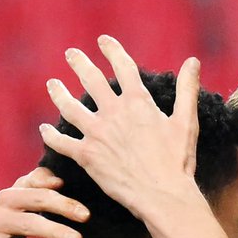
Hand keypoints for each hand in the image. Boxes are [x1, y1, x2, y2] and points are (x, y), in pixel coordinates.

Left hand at [39, 36, 201, 219]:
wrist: (163, 195)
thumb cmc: (178, 162)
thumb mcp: (186, 122)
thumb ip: (187, 90)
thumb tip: (193, 61)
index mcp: (138, 102)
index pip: (122, 66)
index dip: (112, 50)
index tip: (103, 41)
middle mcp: (113, 113)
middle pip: (90, 79)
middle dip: (79, 63)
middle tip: (70, 54)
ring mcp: (97, 134)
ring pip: (69, 107)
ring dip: (58, 93)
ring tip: (52, 84)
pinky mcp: (87, 156)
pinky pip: (62, 143)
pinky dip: (51, 136)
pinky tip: (44, 130)